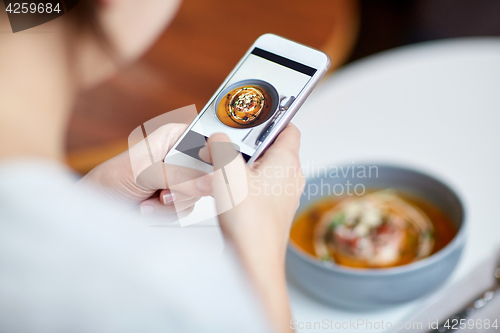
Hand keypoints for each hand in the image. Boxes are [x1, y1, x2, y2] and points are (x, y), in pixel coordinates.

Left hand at [79, 124, 211, 216]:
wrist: (97, 206)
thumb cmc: (112, 178)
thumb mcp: (145, 172)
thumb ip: (179, 177)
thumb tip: (210, 182)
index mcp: (176, 136)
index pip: (210, 141)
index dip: (217, 156)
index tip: (212, 172)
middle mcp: (182, 156)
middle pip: (209, 171)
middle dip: (186, 187)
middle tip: (164, 191)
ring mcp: (182, 179)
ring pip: (200, 193)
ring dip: (172, 202)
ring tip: (150, 198)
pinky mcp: (178, 198)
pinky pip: (189, 208)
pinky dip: (168, 212)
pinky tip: (149, 206)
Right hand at [206, 124, 303, 332]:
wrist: (254, 261)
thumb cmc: (250, 223)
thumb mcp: (228, 173)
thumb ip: (222, 148)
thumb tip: (217, 137)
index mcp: (287, 162)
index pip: (288, 127)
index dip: (273, 117)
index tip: (255, 112)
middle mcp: (290, 177)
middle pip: (272, 147)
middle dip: (248, 143)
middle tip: (228, 140)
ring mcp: (283, 196)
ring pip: (263, 168)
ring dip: (243, 164)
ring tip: (222, 165)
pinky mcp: (272, 211)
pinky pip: (259, 187)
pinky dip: (243, 183)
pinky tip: (226, 190)